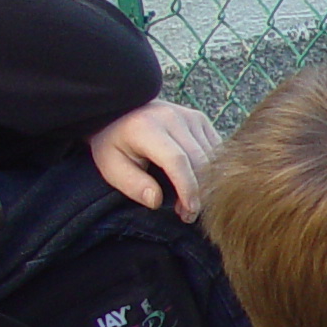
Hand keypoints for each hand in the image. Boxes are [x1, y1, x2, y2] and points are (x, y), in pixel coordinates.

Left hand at [88, 99, 219, 220]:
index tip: (189, 211)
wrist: (119, 112)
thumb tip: (156, 201)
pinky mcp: (200, 119)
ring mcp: (189, 116)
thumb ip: (132, 184)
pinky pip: (215, 149)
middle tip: (187, 214)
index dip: (187, 188)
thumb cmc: (114, 144)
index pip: (176, 160)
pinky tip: (198, 182)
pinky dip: (211, 169)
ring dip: (206, 182)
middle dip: (199, 191)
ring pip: (211, 156)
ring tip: (190, 201)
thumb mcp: (111, 166)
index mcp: (146, 128)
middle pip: (199, 160)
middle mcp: (172, 117)